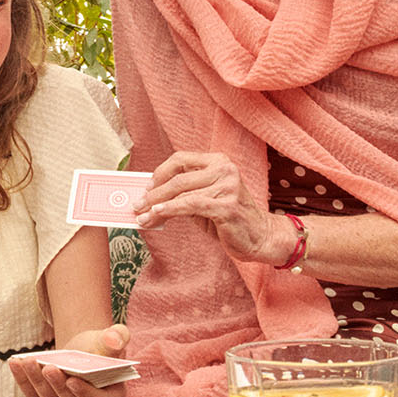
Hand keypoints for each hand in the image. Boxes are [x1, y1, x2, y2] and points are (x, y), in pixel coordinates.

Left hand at [9, 324, 129, 396]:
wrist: (82, 351)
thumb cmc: (99, 346)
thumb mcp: (109, 338)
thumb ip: (117, 336)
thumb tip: (113, 339)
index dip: (85, 394)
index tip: (71, 380)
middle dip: (57, 386)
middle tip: (46, 367)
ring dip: (36, 383)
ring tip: (26, 362)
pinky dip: (24, 382)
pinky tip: (16, 364)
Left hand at [134, 151, 291, 264]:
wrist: (261, 237)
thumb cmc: (230, 219)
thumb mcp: (205, 200)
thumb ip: (184, 194)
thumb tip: (151, 197)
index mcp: (219, 162)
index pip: (181, 159)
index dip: (160, 172)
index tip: (146, 187)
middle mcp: (225, 169)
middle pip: (178, 177)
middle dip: (153, 192)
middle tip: (137, 204)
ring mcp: (227, 186)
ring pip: (181, 192)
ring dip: (156, 205)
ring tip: (142, 216)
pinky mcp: (226, 205)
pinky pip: (190, 205)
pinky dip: (169, 210)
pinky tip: (157, 215)